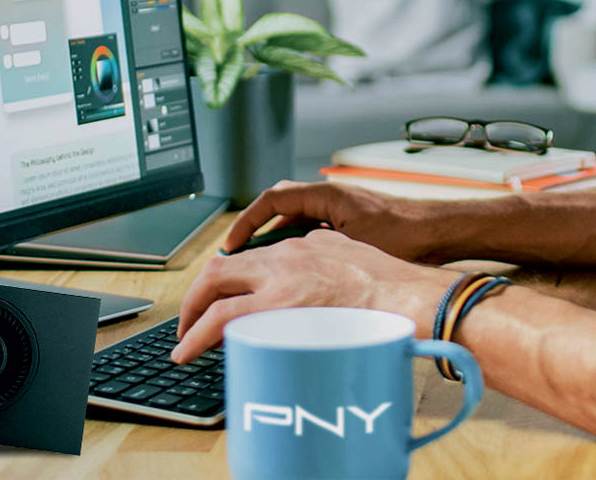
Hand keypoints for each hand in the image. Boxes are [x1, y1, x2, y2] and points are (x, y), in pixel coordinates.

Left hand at [170, 229, 455, 362]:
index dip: (224, 278)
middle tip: (189, 320)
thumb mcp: (349, 257)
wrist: (410, 296)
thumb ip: (322, 263)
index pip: (249, 259)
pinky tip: (193, 350)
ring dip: (193, 318)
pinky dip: (202, 335)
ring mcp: (281, 282)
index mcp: (302, 246)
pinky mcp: (280, 307)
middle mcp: (285, 257)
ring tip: (185, 342)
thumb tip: (310, 285)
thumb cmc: (393, 287)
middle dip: (196, 297)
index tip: (217, 297)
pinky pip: (226, 320)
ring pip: (215, 293)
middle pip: (220, 269)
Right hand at [221, 181, 455, 262]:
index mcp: (326, 195)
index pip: (272, 200)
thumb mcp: (355, 246)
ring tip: (259, 268)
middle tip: (237, 256)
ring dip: (276, 240)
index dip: (247, 222)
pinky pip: (312, 230)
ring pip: (295, 220)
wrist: (440, 231)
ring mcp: (339, 209)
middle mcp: (330, 197)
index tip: (231, 246)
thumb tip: (284, 271)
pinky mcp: (349, 223)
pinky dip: (297, 246)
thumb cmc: (406, 236)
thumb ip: (318, 254)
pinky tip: (295, 271)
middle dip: (255, 230)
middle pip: (278, 206)